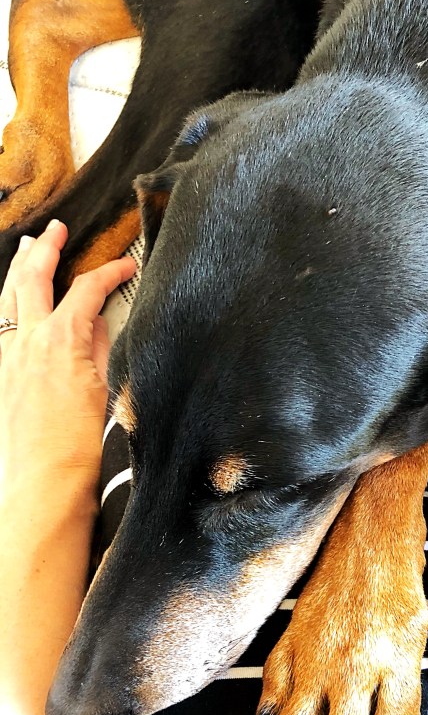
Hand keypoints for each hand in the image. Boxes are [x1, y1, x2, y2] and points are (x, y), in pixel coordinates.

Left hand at [0, 220, 135, 500]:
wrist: (45, 485)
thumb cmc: (83, 445)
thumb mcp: (107, 390)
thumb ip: (102, 348)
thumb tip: (98, 321)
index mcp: (62, 340)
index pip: (88, 290)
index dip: (110, 273)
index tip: (128, 267)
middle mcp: (28, 341)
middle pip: (33, 278)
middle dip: (46, 249)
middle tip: (57, 229)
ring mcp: (7, 357)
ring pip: (6, 298)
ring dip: (17, 269)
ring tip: (25, 248)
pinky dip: (6, 307)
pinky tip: (10, 306)